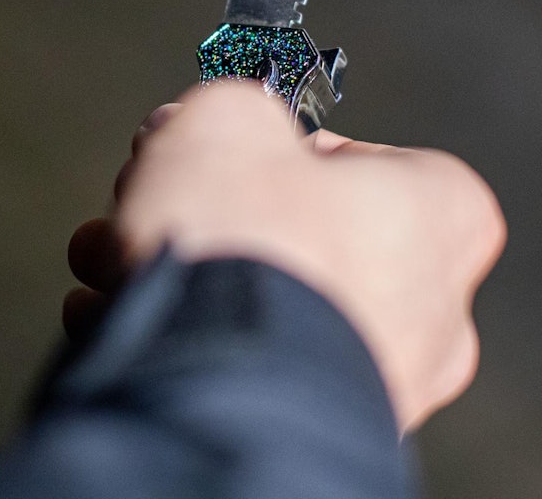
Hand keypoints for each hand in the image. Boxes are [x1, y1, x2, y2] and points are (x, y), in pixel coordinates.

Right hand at [65, 82, 504, 431]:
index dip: (274, 145)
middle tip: (148, 192)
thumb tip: (218, 129)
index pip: (358, 158)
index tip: (221, 148)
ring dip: (180, 269)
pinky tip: (113, 312)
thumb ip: (235, 109)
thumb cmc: (247, 240)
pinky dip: (182, 335)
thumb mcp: (229, 120)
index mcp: (440, 215)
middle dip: (210, 210)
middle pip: (301, 232)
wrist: (220, 388)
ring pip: (266, 303)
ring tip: (102, 256)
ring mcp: (383, 383)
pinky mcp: (322, 432)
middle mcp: (431, 309)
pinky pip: (247, 366)